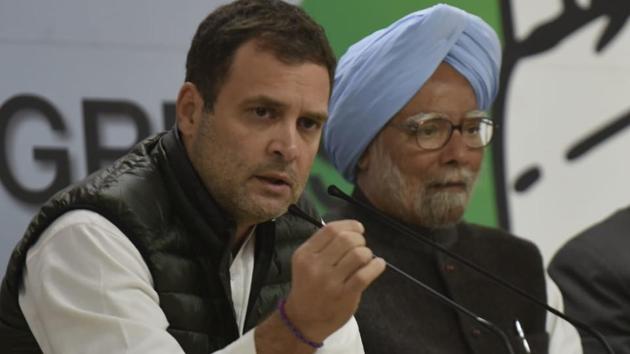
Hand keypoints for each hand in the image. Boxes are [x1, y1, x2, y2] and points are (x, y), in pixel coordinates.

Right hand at [283, 219, 385, 341]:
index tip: (359, 229)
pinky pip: (365, 274)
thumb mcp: (306, 263)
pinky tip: (377, 265)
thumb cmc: (308, 287)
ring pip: (358, 255)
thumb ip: (323, 246)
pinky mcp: (343, 295)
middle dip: (360, 239)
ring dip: (367, 253)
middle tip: (361, 247)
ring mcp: (329, 281)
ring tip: (366, 259)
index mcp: (305, 254)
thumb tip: (352, 229)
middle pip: (346, 239)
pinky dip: (376, 266)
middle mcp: (315, 265)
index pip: (331, 229)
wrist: (303, 320)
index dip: (350, 225)